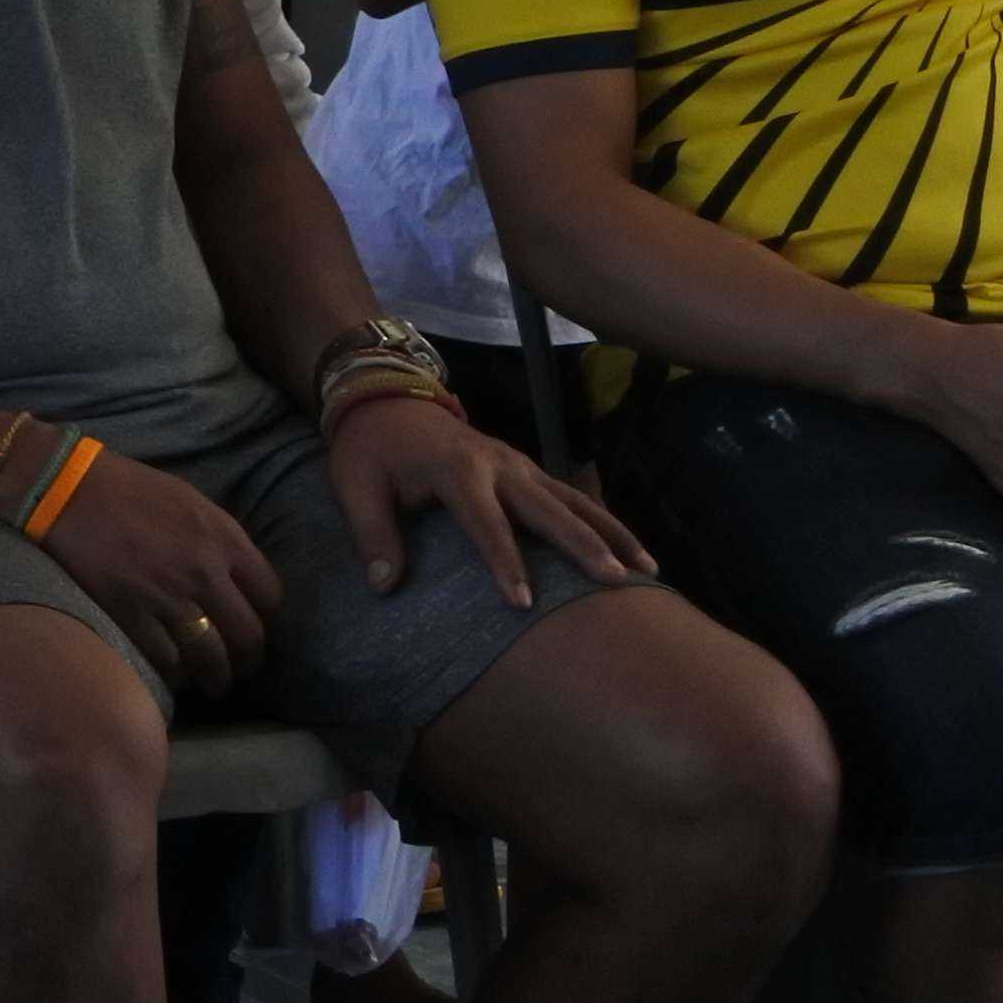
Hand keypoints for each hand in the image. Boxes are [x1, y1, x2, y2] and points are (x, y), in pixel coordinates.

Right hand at [30, 439, 283, 699]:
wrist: (63, 487)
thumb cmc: (125, 487)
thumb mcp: (187, 500)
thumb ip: (217, 540)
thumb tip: (233, 577)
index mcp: (222, 537)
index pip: (269, 594)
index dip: (264, 615)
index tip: (252, 623)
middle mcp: (203, 571)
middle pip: (247, 635)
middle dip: (248, 659)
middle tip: (240, 667)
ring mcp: (167, 597)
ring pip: (210, 658)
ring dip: (215, 678)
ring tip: (212, 684)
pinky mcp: (130, 615)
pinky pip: (166, 661)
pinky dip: (174, 673)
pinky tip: (173, 674)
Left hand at [317, 387, 656, 606]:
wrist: (385, 400)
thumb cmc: (369, 451)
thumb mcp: (353, 486)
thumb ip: (370, 534)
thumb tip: (384, 585)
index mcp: (454, 469)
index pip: (484, 522)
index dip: (503, 561)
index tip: (522, 603)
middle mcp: (497, 464)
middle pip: (547, 507)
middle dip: (582, 544)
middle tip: (616, 581)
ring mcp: (518, 464)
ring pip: (573, 500)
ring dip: (612, 533)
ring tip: (649, 570)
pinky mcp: (528, 470)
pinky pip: (573, 497)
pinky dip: (605, 522)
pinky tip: (634, 552)